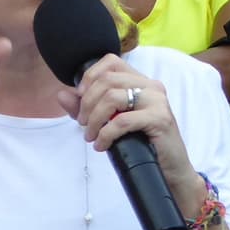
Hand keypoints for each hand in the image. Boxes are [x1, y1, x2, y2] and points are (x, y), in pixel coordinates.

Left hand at [57, 54, 203, 214]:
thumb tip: (62, 95)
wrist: (167, 167)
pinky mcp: (160, 118)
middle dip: (86, 103)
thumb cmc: (138, 142)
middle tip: (83, 124)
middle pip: (106, 80)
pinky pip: (122, 121)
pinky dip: (105, 134)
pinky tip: (101, 145)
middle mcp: (150, 85)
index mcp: (139, 81)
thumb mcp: (106, 121)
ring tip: (90, 136)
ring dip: (93, 119)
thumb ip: (84, 107)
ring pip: (112, 97)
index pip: (110, 62)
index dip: (90, 77)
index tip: (80, 97)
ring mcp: (157, 100)